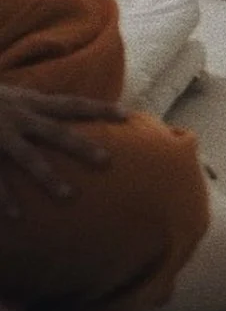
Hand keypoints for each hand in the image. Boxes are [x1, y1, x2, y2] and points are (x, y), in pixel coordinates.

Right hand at [0, 83, 126, 216]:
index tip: (127, 115)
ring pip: (29, 157)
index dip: (100, 108)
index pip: (73, 104)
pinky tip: (16, 215)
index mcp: (31, 102)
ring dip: (49, 177)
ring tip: (69, 196)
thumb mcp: (15, 96)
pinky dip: (4, 197)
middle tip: (108, 161)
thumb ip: (37, 105)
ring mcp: (1, 135)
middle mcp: (20, 116)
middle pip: (57, 132)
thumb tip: (66, 110)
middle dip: (82, 146)